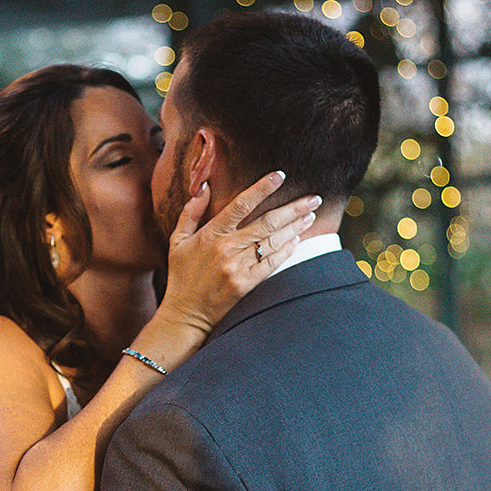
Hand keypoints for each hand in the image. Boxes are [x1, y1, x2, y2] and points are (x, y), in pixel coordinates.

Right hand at [155, 171, 320, 336]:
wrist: (184, 314)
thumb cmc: (181, 276)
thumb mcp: (178, 241)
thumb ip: (191, 213)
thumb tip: (204, 187)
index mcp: (210, 234)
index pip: (240, 204)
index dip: (262, 188)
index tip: (279, 176)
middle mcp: (225, 248)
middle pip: (266, 222)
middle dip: (293, 209)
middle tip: (312, 199)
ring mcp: (237, 267)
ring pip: (272, 241)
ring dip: (294, 227)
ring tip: (310, 216)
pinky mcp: (245, 284)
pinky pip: (271, 264)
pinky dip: (286, 250)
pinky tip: (296, 240)